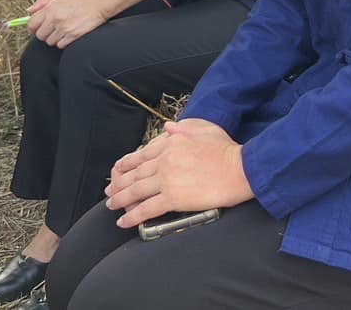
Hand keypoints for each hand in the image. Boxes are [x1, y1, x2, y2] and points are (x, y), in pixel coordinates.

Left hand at [28, 0, 109, 47]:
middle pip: (39, 35)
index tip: (35, 29)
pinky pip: (60, 45)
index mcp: (50, 7)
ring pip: (50, 41)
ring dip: (54, 38)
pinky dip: (63, 42)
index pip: (31, 24)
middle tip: (51, 29)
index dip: (32, 28)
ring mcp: (64, 28)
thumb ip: (43, 1)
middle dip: (44, 33)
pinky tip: (68, 34)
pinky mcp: (74, 35)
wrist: (101, 1)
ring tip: (62, 30)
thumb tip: (29, 11)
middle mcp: (55, 18)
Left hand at [107, 118, 253, 227]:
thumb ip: (183, 127)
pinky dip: (132, 217)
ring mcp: (167, 179)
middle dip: (119, 184)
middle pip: (135, 174)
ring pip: (136, 191)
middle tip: (110, 193)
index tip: (117, 170)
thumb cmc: (226, 149)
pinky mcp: (173, 198)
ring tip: (112, 206)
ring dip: (120, 200)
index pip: (142, 155)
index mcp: (171, 143)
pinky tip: (123, 222)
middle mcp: (165, 160)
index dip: (126, 164)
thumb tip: (167, 127)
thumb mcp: (205, 128)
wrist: (240, 169)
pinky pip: (146, 209)